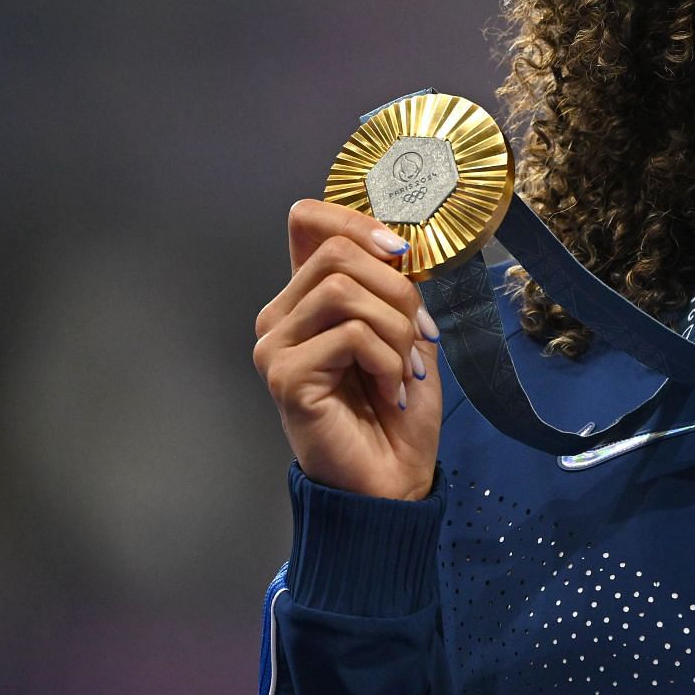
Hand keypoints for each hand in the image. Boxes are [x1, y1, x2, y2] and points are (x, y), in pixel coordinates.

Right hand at [254, 199, 441, 499]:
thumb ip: (394, 284)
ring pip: (344, 289)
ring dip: (396, 328)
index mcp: (308, 297)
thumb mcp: (407, 330)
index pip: (307, 220)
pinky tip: (391, 391)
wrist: (394, 475)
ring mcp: (275, 345)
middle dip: (397, 288)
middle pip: (337, 250)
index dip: (355, 219)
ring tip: (405, 368)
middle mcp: (282, 315)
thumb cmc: (398, 406)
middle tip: (419, 334)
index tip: (401, 253)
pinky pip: (351, 334)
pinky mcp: (284, 374)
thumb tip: (398, 244)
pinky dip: (388, 359)